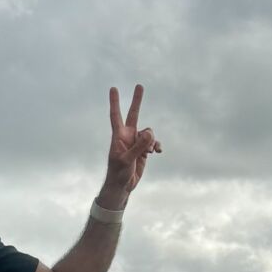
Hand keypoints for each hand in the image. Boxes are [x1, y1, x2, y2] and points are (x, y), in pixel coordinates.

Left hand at [104, 83, 158, 204]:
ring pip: (148, 132)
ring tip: (150, 152)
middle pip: (133, 114)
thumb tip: (149, 133)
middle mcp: (128, 136)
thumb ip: (138, 146)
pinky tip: (158, 151)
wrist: (122, 186)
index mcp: (119, 136)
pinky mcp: (143, 150)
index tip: (113, 88)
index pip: (116, 115)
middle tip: (139, 85)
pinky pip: (153, 142)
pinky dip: (156, 145)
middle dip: (137, 101)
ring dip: (152, 140)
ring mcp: (136, 142)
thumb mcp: (127, 160)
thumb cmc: (119, 173)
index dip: (115, 102)